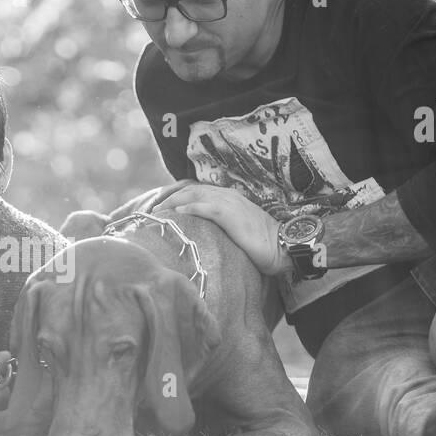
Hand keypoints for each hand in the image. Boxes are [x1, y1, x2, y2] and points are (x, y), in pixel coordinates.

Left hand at [153, 182, 290, 276]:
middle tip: (152, 208)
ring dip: (174, 201)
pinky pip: (207, 207)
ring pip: (195, 195)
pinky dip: (190, 208)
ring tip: (157, 210)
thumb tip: (203, 238)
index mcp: (228, 198)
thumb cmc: (262, 243)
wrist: (282, 246)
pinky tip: (176, 213)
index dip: (177, 197)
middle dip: (170, 197)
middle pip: (191, 190)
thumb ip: (220, 228)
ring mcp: (230, 203)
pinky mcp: (231, 215)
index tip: (160, 207)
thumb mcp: (237, 231)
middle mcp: (227, 196)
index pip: (197, 192)